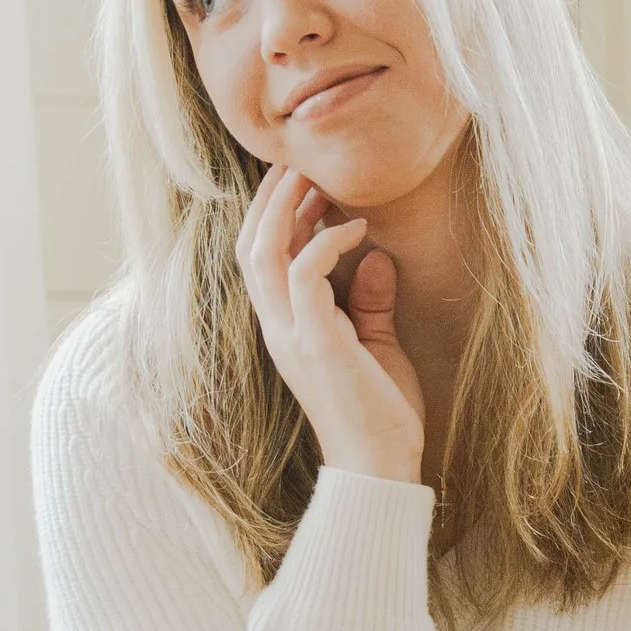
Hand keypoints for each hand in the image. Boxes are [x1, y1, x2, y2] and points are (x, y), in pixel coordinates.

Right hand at [236, 165, 424, 483]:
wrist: (381, 464)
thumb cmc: (380, 411)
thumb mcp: (375, 343)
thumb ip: (368, 301)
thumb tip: (375, 257)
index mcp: (286, 327)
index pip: (260, 259)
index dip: (275, 216)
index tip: (308, 186)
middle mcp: (278, 328)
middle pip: (249, 247)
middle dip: (269, 200)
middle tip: (299, 165)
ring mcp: (292, 335)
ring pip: (262, 253)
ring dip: (284, 209)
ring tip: (314, 179)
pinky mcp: (316, 342)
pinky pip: (304, 273)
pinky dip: (326, 241)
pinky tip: (357, 229)